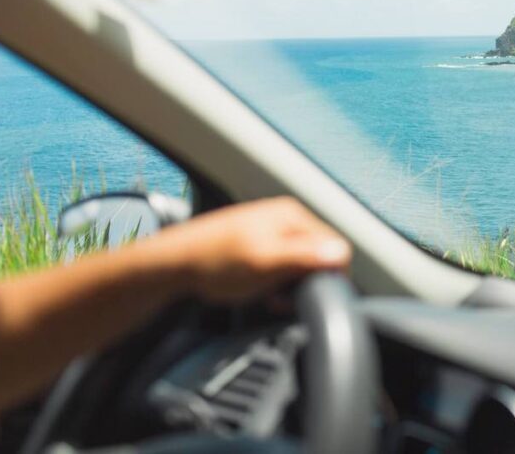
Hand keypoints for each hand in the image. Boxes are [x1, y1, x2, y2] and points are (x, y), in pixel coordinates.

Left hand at [154, 197, 351, 303]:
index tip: (309, 295)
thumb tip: (341, 253)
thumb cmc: (214, 260)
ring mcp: (273, 230)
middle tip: (284, 298)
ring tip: (270, 294)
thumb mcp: (264, 261)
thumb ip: (303, 256)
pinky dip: (278, 281)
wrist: (174, 263)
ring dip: (291, 284)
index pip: (335, 246)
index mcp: (293, 216)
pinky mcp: (261, 244)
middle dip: (308, 281)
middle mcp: (286, 219)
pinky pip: (284, 265)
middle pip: (320, 255)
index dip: (328, 275)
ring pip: (302, 263)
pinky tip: (262, 289)